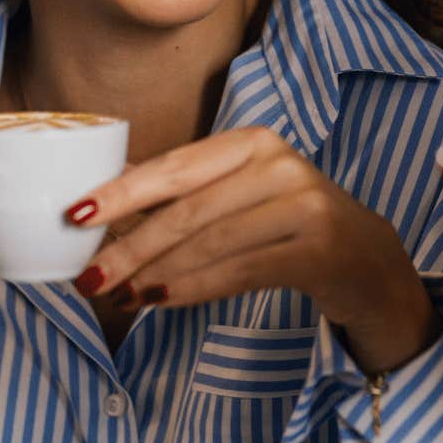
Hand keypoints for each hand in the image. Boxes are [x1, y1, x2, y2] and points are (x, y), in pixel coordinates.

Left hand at [65, 126, 436, 372]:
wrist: (367, 258)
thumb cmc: (287, 223)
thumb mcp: (240, 192)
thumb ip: (183, 192)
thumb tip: (101, 201)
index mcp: (253, 142)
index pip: (175, 166)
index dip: (123, 191)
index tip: (75, 215)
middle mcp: (280, 165)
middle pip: (189, 209)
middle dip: (130, 246)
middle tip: (87, 276)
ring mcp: (304, 206)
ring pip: (211, 243)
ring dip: (155, 273)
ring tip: (117, 295)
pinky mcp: (319, 249)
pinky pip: (240, 272)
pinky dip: (193, 288)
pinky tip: (159, 300)